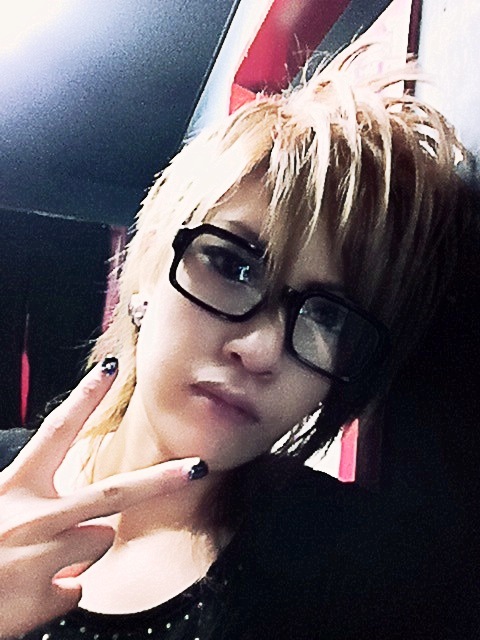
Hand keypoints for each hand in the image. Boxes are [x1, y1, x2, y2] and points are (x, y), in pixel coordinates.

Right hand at [0, 359, 204, 637]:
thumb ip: (31, 502)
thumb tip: (80, 513)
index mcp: (12, 487)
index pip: (56, 430)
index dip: (86, 396)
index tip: (112, 367)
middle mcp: (31, 517)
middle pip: (113, 492)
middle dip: (161, 479)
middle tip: (198, 466)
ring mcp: (41, 557)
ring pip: (96, 541)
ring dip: (77, 551)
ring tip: (32, 564)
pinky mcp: (45, 596)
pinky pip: (77, 588)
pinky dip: (59, 590)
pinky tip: (28, 593)